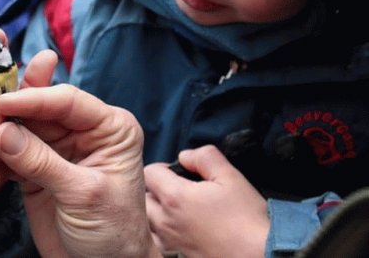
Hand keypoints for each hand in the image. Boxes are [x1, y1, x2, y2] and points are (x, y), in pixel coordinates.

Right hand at [0, 55, 158, 257]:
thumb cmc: (112, 233)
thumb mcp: (81, 195)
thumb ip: (41, 162)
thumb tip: (2, 132)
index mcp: (109, 127)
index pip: (66, 101)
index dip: (31, 98)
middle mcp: (82, 132)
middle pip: (34, 113)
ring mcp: (57, 149)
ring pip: (16, 130)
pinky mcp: (36, 170)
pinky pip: (8, 159)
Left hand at [145, 145, 268, 257]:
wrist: (261, 256)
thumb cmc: (247, 218)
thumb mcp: (230, 177)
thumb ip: (204, 157)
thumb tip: (185, 156)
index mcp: (174, 197)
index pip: (149, 172)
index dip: (163, 167)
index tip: (179, 173)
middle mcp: (165, 221)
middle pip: (143, 195)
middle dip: (156, 188)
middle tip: (177, 189)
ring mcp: (168, 241)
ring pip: (146, 219)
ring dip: (155, 210)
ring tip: (177, 209)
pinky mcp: (176, 256)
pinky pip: (155, 240)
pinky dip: (160, 232)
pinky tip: (179, 229)